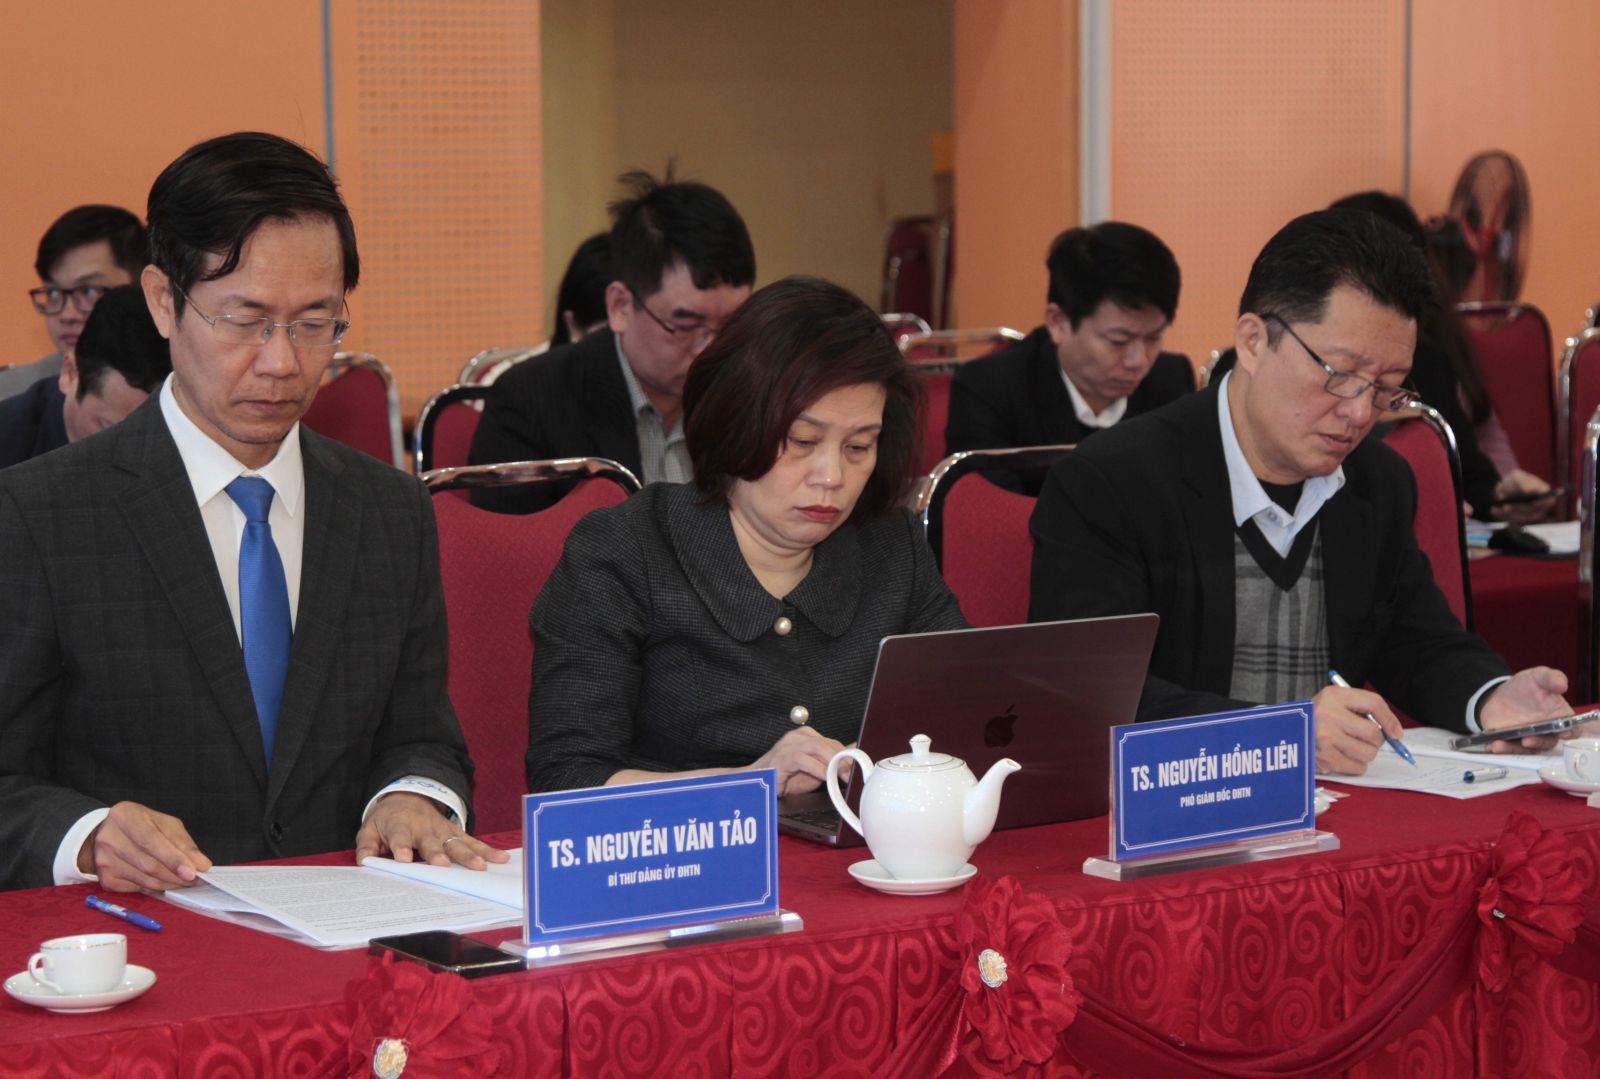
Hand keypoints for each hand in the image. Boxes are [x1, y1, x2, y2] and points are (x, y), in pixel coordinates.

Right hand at [79, 801, 212, 892]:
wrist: (108, 834)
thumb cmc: (141, 826)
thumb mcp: (164, 824)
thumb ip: (183, 843)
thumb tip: (201, 864)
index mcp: (125, 816)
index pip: (151, 841)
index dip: (173, 858)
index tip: (193, 872)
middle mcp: (109, 839)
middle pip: (149, 864)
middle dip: (177, 875)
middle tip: (197, 879)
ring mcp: (105, 860)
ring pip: (146, 880)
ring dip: (170, 883)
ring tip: (185, 880)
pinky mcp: (106, 879)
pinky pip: (138, 888)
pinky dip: (156, 887)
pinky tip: (164, 881)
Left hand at [354, 792, 509, 869]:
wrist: (407, 797)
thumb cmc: (387, 820)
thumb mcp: (369, 829)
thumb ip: (367, 846)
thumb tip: (364, 862)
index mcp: (400, 826)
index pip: (400, 837)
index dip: (401, 848)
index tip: (403, 860)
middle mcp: (424, 827)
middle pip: (432, 842)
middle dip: (438, 854)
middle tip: (444, 865)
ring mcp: (442, 830)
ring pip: (457, 843)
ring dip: (469, 854)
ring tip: (481, 866)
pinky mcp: (455, 833)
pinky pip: (472, 841)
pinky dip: (486, 850)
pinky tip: (500, 858)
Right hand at [752, 726, 849, 796]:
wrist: (758, 782)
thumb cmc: (786, 777)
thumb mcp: (815, 770)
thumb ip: (831, 760)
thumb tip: (853, 750)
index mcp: (806, 736)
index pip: (832, 742)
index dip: (846, 756)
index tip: (856, 769)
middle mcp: (798, 736)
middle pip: (827, 743)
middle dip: (842, 759)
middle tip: (850, 775)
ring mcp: (789, 745)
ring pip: (818, 747)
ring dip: (833, 762)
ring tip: (841, 776)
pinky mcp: (781, 757)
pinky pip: (802, 759)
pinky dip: (817, 768)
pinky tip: (824, 777)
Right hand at [1311, 684, 1402, 774]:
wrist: (1287, 732)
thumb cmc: (1318, 717)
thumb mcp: (1336, 702)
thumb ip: (1365, 710)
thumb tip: (1395, 733)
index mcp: (1334, 696)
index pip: (1373, 703)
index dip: (1389, 719)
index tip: (1396, 733)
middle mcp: (1329, 715)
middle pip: (1374, 734)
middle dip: (1375, 740)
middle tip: (1363, 738)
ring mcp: (1326, 738)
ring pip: (1368, 753)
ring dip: (1365, 753)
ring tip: (1350, 747)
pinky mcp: (1325, 758)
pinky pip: (1357, 767)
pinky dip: (1355, 765)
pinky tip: (1342, 756)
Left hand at [1478, 667, 1570, 752]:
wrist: (1500, 693)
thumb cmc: (1526, 686)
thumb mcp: (1538, 676)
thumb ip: (1551, 678)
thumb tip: (1561, 685)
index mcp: (1559, 717)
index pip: (1572, 729)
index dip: (1570, 732)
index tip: (1564, 733)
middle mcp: (1547, 732)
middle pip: (1548, 743)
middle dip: (1538, 743)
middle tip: (1527, 740)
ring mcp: (1529, 739)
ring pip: (1526, 750)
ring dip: (1514, 749)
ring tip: (1500, 745)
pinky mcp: (1512, 742)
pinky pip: (1508, 749)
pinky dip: (1501, 749)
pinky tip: (1492, 745)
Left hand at [1491, 469, 1557, 523]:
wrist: (1505, 488)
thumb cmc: (1515, 481)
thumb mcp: (1518, 477)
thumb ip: (1525, 483)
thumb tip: (1531, 490)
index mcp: (1544, 493)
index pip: (1548, 500)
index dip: (1542, 503)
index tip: (1533, 503)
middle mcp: (1541, 506)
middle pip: (1535, 512)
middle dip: (1520, 509)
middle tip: (1506, 507)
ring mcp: (1532, 515)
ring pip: (1523, 519)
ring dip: (1510, 514)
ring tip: (1499, 507)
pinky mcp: (1522, 520)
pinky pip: (1514, 522)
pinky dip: (1504, 516)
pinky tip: (1495, 510)